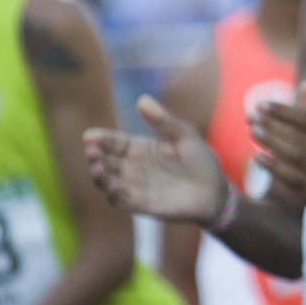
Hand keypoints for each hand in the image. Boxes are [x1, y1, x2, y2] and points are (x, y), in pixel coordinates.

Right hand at [85, 95, 229, 223]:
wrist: (216, 191)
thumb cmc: (200, 160)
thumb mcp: (184, 135)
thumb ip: (163, 120)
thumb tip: (142, 99)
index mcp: (139, 148)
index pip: (114, 142)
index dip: (101, 138)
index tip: (89, 135)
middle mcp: (132, 167)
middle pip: (105, 160)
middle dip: (94, 155)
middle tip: (91, 149)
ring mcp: (135, 186)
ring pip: (107, 181)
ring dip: (99, 174)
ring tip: (97, 165)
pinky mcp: (141, 204)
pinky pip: (120, 200)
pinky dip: (112, 193)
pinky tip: (113, 184)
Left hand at [252, 85, 305, 224]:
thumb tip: (305, 84)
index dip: (283, 111)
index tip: (262, 105)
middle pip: (297, 135)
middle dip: (272, 125)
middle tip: (252, 116)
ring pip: (292, 154)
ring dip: (270, 142)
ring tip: (252, 131)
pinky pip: (289, 177)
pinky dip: (273, 167)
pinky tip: (258, 158)